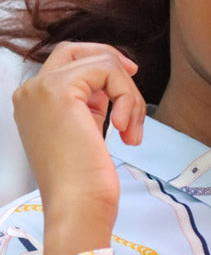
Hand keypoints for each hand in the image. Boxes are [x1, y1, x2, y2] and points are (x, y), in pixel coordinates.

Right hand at [11, 42, 144, 254]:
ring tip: (132, 130)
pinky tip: (126, 129)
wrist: (77, 205)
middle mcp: (30, 91)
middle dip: (112, 60)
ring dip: (129, 95)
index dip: (101, 64)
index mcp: (34, 102)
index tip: (129, 78)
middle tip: (135, 77)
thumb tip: (110, 85)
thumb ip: (89, 104)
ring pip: (101, 62)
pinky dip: (127, 97)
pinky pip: (107, 70)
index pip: (67, 62)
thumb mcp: (85, 131)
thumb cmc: (85, 181)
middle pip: (76, 49)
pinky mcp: (59, 90)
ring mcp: (41, 88)